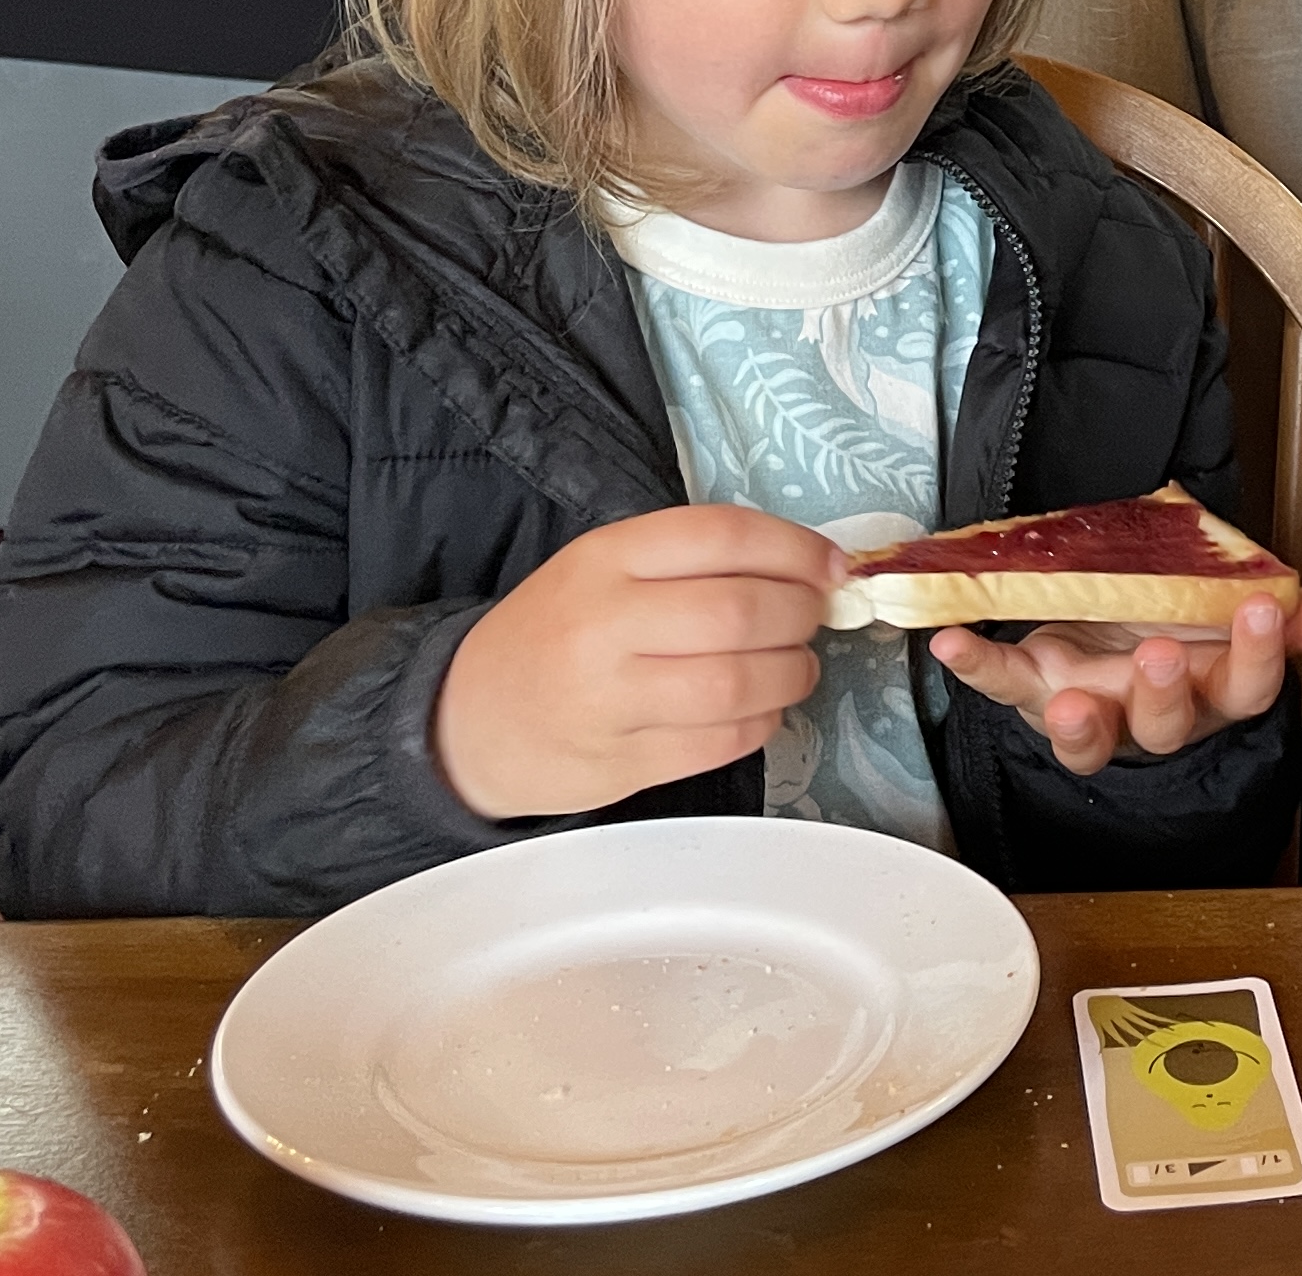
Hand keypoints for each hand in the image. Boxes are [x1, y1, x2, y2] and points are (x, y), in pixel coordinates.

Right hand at [433, 504, 845, 819]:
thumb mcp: (602, 569)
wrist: (469, 721)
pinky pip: (720, 742)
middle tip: (814, 617)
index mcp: (605, 559)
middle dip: (801, 614)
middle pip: (741, 612)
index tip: (832, 565)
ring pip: (738, 683)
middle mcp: (606, 624)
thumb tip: (808, 568)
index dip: (796, 549)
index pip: (722, 536)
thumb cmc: (554, 634)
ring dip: (792, 674)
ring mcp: (611, 700)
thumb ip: (690, 563)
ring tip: (797, 667)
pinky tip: (762, 707)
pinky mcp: (622, 764)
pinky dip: (762, 722)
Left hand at [931, 592, 1301, 774]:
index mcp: (1210, 690)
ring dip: (1078, 723)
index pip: (1246, 685)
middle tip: (1159, 658)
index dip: (1259, 654)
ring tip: (1066, 702)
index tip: (1261, 610)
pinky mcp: (1034, 692)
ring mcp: (1092, 709)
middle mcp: (1151, 714)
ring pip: (1089, 736)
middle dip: (1162, 694)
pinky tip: (953, 642)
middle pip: (1165, 724)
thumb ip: (1281, 616)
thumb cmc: (1173, 623)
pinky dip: (976, 667)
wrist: (1110, 636)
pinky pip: (1003, 687)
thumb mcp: (1229, 615)